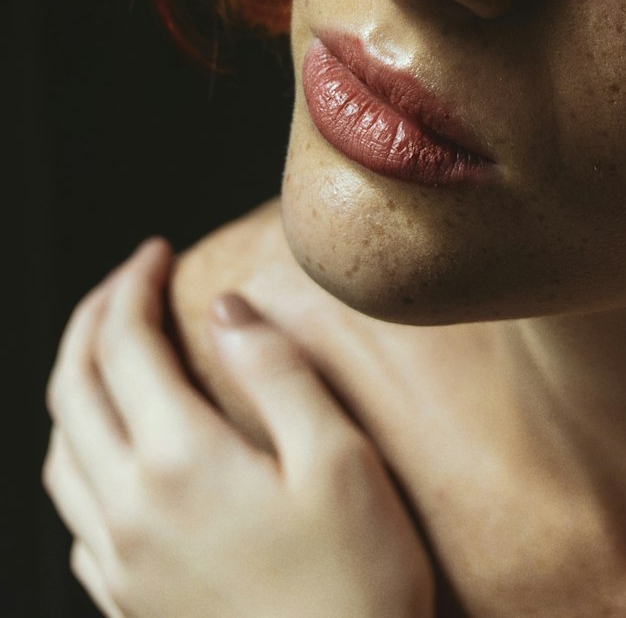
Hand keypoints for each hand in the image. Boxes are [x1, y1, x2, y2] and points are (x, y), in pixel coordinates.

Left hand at [43, 238, 434, 617]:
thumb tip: (226, 308)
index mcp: (178, 460)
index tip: (157, 251)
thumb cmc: (357, 581)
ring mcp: (120, 562)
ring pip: (60, 452)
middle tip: (129, 281)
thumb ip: (276, 372)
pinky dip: (78, 457)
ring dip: (74, 384)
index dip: (133, 284)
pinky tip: (115, 456)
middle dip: (92, 319)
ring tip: (109, 353)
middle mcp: (129, 509)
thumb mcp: (339, 459)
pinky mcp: (127, 603)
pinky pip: (73, 514)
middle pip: (72, 389)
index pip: (123, 344)